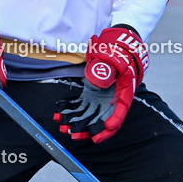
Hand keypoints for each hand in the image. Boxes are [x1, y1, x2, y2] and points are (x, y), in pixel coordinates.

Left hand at [54, 26, 147, 142]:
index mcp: (123, 92)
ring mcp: (101, 98)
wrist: (116, 46)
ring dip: (77, 123)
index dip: (113, 122)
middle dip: (89, 129)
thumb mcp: (115, 58)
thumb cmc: (118, 52)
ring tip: (63, 127)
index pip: (120, 111)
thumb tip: (99, 81)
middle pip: (102, 119)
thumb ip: (107, 69)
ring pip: (89, 116)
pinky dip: (71, 111)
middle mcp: (112, 99)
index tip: (104, 129)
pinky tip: (59, 114)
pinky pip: (80, 106)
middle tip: (75, 135)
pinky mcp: (91, 95)